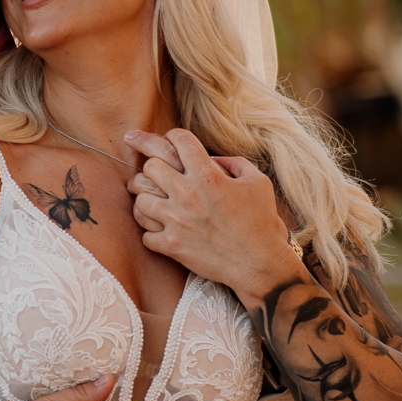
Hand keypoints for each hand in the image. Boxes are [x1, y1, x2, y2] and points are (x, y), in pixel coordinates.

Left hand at [122, 128, 302, 302]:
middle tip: (154, 170)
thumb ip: (234, 163)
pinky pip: (144, 232)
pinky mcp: (171, 245)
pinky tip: (158, 227)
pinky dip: (150, 230)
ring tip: (152, 199)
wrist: (260, 264)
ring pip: (140, 198)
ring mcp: (176, 221)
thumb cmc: (262, 222)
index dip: (173, 136)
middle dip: (153, 165)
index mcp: (209, 175)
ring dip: (145, 197)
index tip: (170, 140)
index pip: (179, 140)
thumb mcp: (258, 182)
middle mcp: (188, 194)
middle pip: (150, 166)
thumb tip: (213, 159)